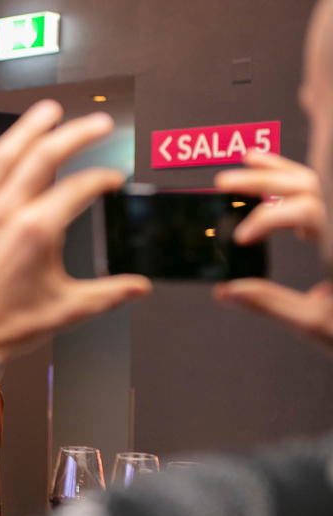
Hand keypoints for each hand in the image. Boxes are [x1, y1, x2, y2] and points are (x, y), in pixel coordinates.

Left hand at [0, 100, 150, 359]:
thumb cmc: (4, 327)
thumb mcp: (64, 311)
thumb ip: (107, 294)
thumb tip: (140, 288)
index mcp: (38, 231)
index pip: (80, 188)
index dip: (102, 179)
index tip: (112, 180)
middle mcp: (6, 212)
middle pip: (46, 156)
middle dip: (77, 134)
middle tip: (97, 123)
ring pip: (4, 154)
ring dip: (28, 127)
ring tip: (48, 110)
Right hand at [213, 151, 332, 349]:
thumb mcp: (317, 323)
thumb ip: (270, 303)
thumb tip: (228, 290)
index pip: (305, 211)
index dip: (268, 219)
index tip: (241, 239)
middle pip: (306, 185)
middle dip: (263, 180)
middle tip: (225, 183)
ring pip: (314, 183)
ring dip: (278, 172)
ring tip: (245, 162)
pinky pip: (321, 195)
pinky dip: (294, 180)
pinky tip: (272, 171)